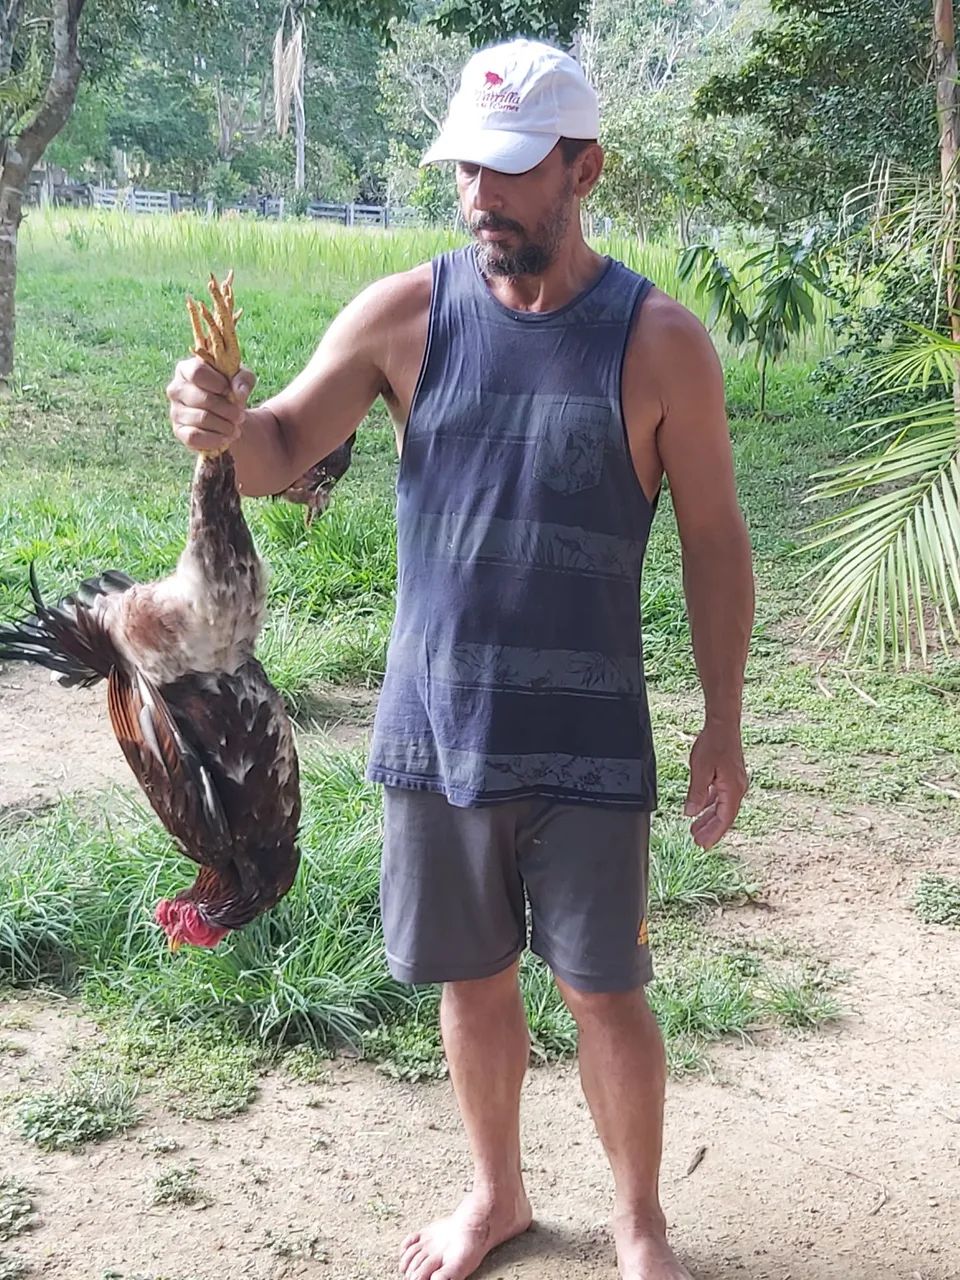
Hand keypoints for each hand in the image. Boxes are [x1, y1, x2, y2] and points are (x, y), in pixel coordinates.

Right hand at [166, 357, 255, 452]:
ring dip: (225, 426)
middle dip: (228, 410)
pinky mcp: (179, 431)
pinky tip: (227, 438)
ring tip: (236, 428)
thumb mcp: (242, 378)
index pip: (197, 372)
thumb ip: (243, 379)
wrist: (225, 414)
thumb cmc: (230, 389)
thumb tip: (239, 393)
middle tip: (241, 417)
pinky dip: (215, 439)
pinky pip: (194, 437)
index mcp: (186, 369)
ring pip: (202, 419)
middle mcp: (175, 389)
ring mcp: (175, 411)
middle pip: (203, 399)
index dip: (218, 383)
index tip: (230, 391)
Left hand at [683, 722, 747, 849]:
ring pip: (722, 806)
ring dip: (709, 818)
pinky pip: (720, 796)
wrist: (723, 725)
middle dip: (710, 829)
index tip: (703, 845)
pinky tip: (701, 808)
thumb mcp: (701, 770)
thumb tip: (691, 813)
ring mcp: (734, 782)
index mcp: (733, 790)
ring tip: (695, 829)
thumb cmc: (714, 744)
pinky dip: (711, 804)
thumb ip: (696, 793)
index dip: (713, 833)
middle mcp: (737, 788)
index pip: (724, 818)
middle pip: (724, 815)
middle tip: (697, 842)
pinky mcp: (729, 776)